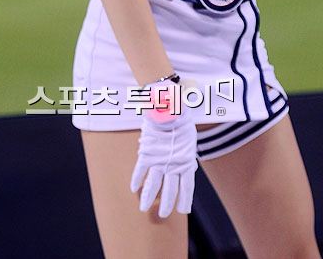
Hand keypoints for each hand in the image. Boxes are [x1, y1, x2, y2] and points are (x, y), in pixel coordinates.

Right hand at [130, 83, 197, 217]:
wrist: (170, 107)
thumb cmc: (182, 121)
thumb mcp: (189, 140)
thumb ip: (186, 156)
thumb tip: (189, 169)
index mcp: (187, 161)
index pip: (187, 187)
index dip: (184, 199)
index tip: (182, 210)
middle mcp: (173, 164)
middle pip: (169, 191)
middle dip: (166, 204)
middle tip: (163, 214)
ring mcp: (159, 160)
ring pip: (153, 185)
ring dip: (149, 197)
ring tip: (144, 208)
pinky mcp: (147, 153)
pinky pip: (140, 170)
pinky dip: (136, 180)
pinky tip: (133, 189)